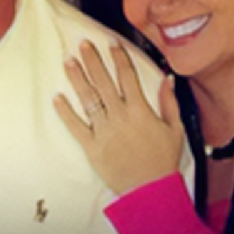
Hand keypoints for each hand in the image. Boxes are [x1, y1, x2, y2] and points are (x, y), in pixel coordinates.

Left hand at [54, 40, 184, 194]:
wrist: (149, 190)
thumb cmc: (163, 160)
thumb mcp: (175, 129)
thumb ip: (170, 103)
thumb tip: (167, 80)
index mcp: (140, 111)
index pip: (127, 77)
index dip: (119, 58)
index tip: (111, 43)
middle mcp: (120, 117)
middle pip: (104, 82)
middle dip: (93, 61)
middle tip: (83, 44)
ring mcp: (104, 131)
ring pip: (88, 99)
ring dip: (78, 79)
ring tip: (69, 62)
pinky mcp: (92, 147)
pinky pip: (76, 126)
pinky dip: (65, 111)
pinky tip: (57, 97)